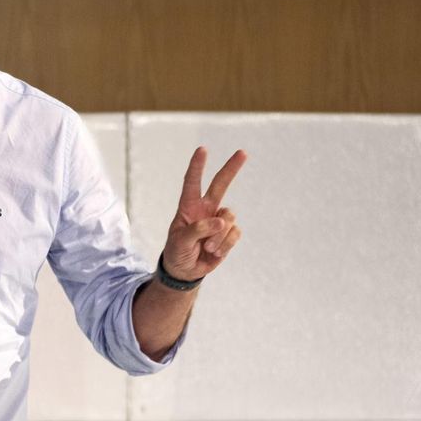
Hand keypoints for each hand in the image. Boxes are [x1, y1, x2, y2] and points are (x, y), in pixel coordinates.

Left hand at [162, 147, 246, 282]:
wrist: (186, 271)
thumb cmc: (177, 252)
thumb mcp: (180, 242)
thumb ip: (198, 230)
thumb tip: (221, 221)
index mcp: (188, 207)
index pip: (192, 183)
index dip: (197, 166)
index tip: (202, 150)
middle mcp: (205, 209)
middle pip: (221, 184)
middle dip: (232, 168)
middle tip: (243, 152)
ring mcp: (219, 221)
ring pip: (229, 218)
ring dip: (219, 236)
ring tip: (206, 248)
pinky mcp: (228, 234)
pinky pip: (234, 233)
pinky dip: (225, 244)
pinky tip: (215, 252)